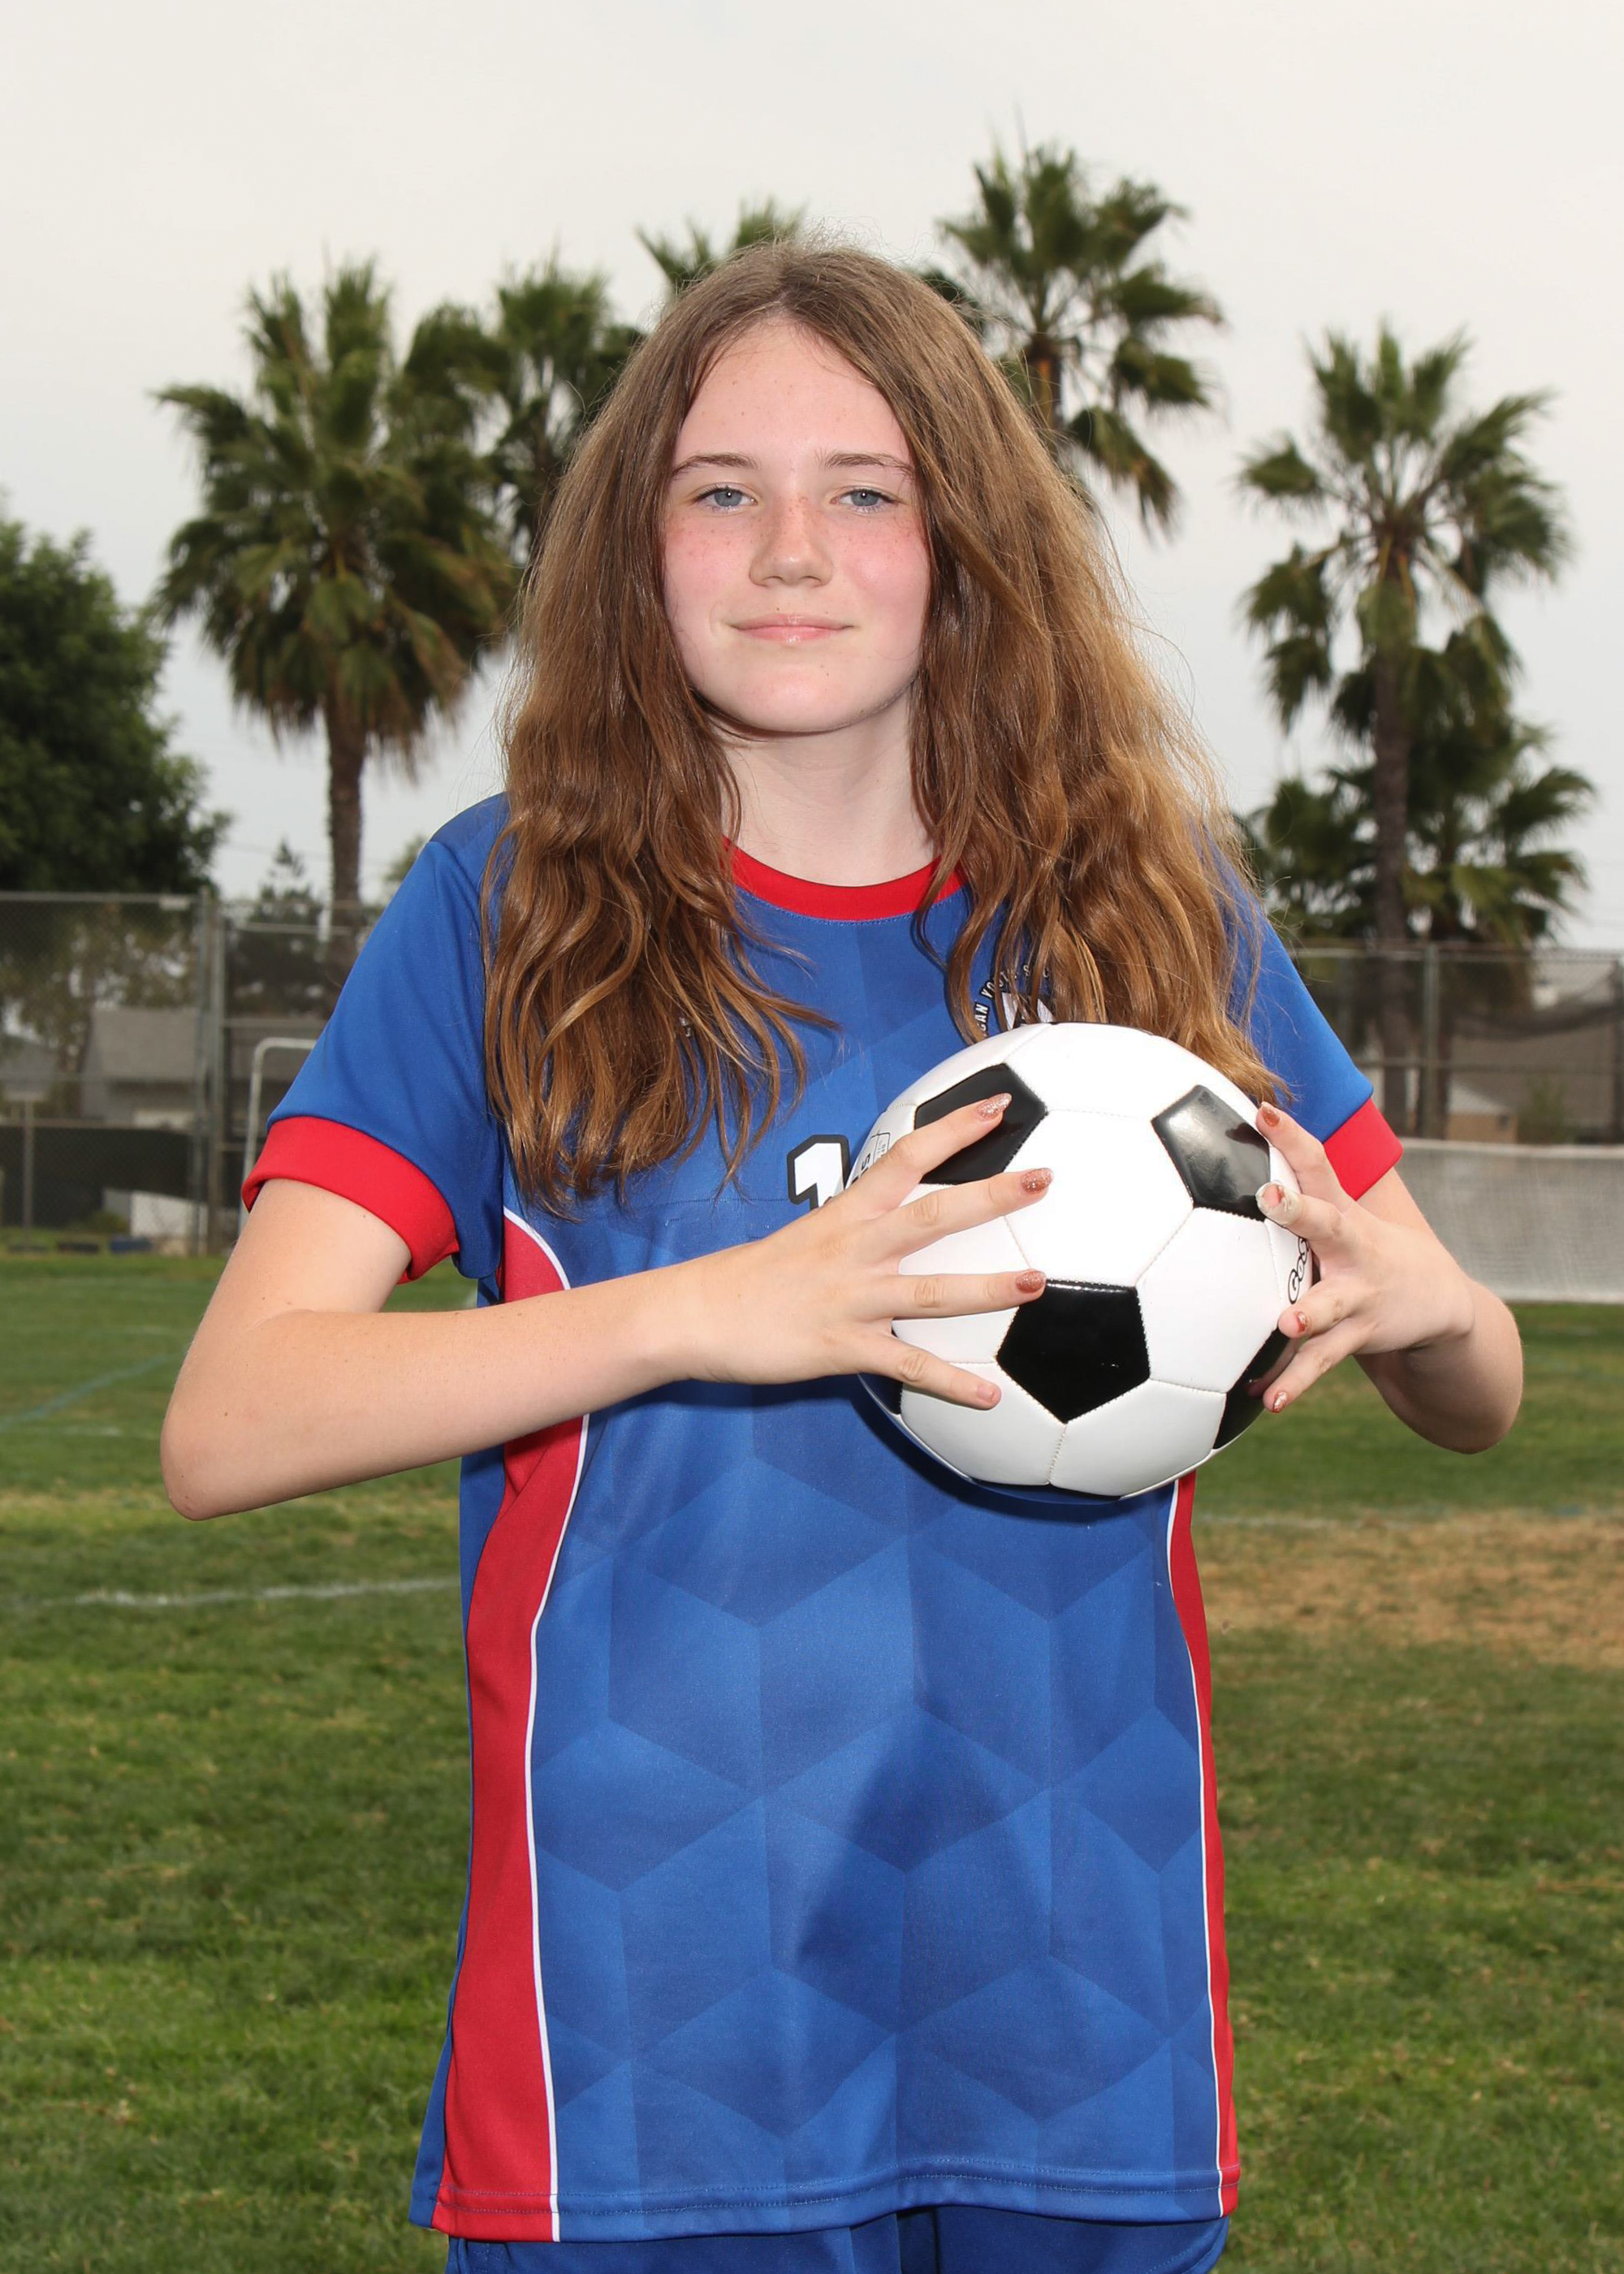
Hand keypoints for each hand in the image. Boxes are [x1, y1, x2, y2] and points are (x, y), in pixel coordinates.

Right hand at [676, 1095, 1050, 1406]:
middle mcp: (856, 1250)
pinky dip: (951, 1383)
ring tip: (1036, 1284)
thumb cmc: (754, 1277)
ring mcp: (852, 1299)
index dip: (954, 1129)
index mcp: (848, 1215)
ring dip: (987, 1289)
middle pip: (933, 1215)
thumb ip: (860, 1229)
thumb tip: (903, 1225)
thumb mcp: (810, 1235)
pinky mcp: (843, 1347)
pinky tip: (990, 1396)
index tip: (998, 1107)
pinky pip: (907, 1368)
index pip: (906, 1156)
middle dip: (991, 1196)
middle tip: (1043, 1179)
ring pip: (931, 1292)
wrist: (696, 1314)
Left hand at [1252, 1102, 1476, 1414]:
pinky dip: (1293, 1382)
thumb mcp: (1341, 1211)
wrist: (1439, 1301)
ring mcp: (1359, 1294)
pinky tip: (1266, 1400)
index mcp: (1342, 1213)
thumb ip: (1296, 1185)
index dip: (1292, 1136)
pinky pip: (1321, 1361)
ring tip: (1285, 1323)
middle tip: (1268, 1196)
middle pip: (1326, 1223)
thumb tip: (1244, 1135)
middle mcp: (1352, 1249)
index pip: (1317, 1164)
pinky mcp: (1359, 1335)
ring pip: (1329, 1304)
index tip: (1264, 1110)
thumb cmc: (1366, 1247)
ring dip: (1308, 1313)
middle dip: (1297, 1209)